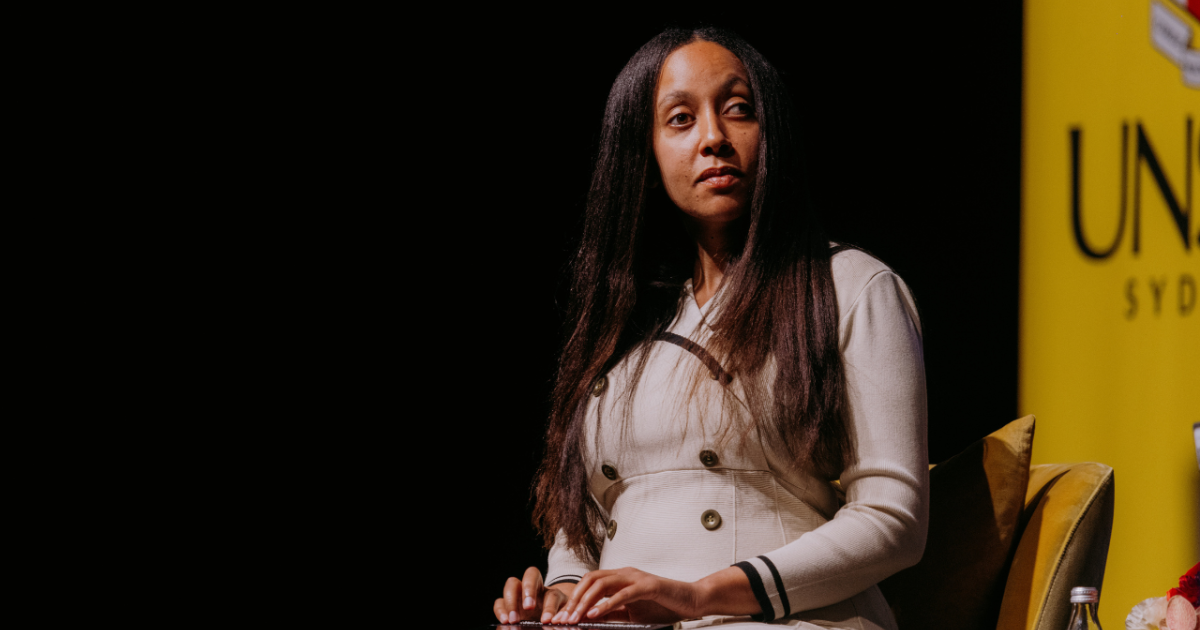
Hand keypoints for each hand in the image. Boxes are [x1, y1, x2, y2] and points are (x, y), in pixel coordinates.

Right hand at [493, 566, 572, 624]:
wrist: (546, 620)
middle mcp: (535, 589)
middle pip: (530, 575)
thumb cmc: (553, 619)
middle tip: (528, 608)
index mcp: (551, 593)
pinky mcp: (507, 604)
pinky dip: (500, 610)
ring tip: (513, 620)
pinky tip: (504, 621)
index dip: (549, 607)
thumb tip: (554, 623)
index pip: (552, 594)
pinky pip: (500, 602)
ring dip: (511, 601)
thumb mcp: (560, 619)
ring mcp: (519, 594)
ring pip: (511, 584)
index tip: (546, 620)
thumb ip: (559, 619)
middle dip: (529, 590)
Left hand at [551, 567, 702, 624]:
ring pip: (602, 584)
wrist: (690, 601)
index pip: (589, 583)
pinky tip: (596, 614)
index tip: (561, 617)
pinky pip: (623, 593)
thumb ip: (612, 613)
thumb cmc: (663, 606)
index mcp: (620, 578)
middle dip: (574, 600)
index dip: (573, 598)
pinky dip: (606, 604)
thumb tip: (589, 620)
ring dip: (586, 602)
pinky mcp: (648, 586)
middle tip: (563, 619)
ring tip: (575, 618)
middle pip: (591, 579)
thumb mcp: (631, 613)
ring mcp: (636, 577)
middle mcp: (625, 573)